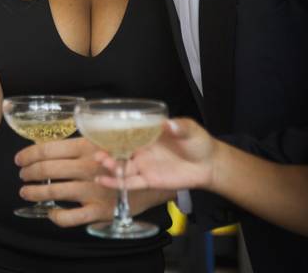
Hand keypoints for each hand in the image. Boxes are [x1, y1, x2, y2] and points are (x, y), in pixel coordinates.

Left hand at [16, 136, 120, 225]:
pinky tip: (50, 213)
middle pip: (46, 169)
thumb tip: (45, 146)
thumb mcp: (101, 142)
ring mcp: (92, 190)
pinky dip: (55, 217)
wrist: (150, 180)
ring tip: (26, 192)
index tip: (19, 159)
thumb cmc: (122, 159)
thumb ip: (77, 145)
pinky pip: (69, 218)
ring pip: (53, 192)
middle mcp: (87, 167)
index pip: (46, 149)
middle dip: (28, 173)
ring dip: (34, 192)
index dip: (28, 155)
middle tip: (23, 175)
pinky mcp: (99, 211)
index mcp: (86, 147)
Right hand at [94, 118, 215, 191]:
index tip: (98, 132)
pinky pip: (129, 183)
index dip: (111, 132)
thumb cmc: (198, 143)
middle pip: (119, 150)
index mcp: (147, 135)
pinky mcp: (148, 180)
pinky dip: (115, 183)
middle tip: (98, 152)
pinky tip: (102, 181)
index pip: (125, 132)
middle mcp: (141, 150)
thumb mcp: (190, 130)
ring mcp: (143, 166)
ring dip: (109, 165)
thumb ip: (179, 127)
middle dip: (106, 151)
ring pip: (122, 166)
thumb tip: (169, 124)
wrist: (210, 165)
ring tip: (101, 162)